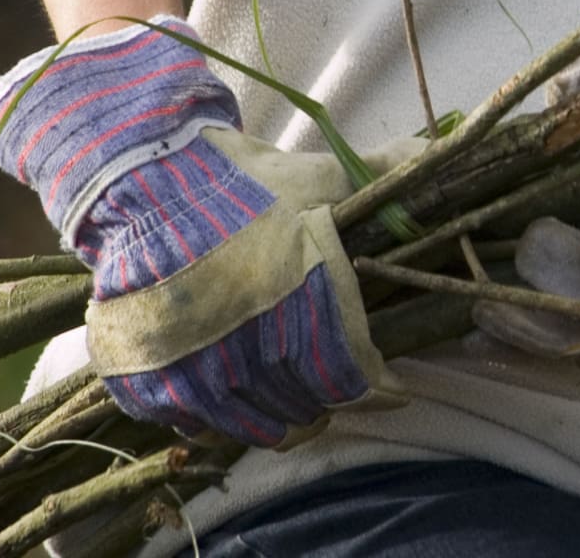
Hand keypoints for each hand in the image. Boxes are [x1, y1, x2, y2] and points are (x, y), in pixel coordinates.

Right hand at [0, 16, 411, 446]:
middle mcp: (251, 344)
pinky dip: (218, 420)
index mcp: (302, 300)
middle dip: (326, 404)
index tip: (389, 389)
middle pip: (306, 407)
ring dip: (278, 418)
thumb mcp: (318, 176)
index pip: (351, 377)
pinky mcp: (150, 382)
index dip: (376, 389)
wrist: (142, 179)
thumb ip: (382, 174)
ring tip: (289, 404)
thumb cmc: (241, 181)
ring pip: (255, 426)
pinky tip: (232, 399)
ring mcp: (195, 369)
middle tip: (332, 395)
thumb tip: (437, 151)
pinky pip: (198, 426)